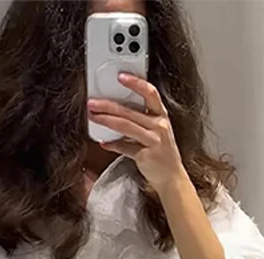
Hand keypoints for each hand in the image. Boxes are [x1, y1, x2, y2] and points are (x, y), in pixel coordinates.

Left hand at [87, 74, 186, 194]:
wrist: (171, 177)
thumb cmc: (162, 152)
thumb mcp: (156, 131)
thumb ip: (140, 119)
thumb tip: (116, 111)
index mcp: (162, 115)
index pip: (150, 93)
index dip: (136, 83)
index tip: (120, 76)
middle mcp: (159, 126)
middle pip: (130, 111)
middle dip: (108, 105)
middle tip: (92, 102)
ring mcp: (153, 141)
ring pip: (125, 126)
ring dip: (106, 120)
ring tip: (93, 116)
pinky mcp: (146, 155)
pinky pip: (125, 147)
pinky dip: (112, 145)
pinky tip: (103, 142)